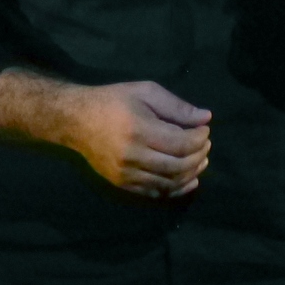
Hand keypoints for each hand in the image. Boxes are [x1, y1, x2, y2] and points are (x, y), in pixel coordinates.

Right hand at [70, 80, 211, 198]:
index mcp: (140, 129)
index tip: (205, 129)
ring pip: (169, 183)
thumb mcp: (145, 92)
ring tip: (201, 161)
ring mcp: (127, 174)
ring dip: (191, 173)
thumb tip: (205, 117)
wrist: (77, 120)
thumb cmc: (113, 100)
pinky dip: (176, 188)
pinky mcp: (123, 184)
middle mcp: (133, 156)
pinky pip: (155, 192)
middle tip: (206, 145)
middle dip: (199, 156)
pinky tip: (188, 180)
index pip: (181, 143)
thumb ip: (176, 106)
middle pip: (178, 165)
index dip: (199, 138)